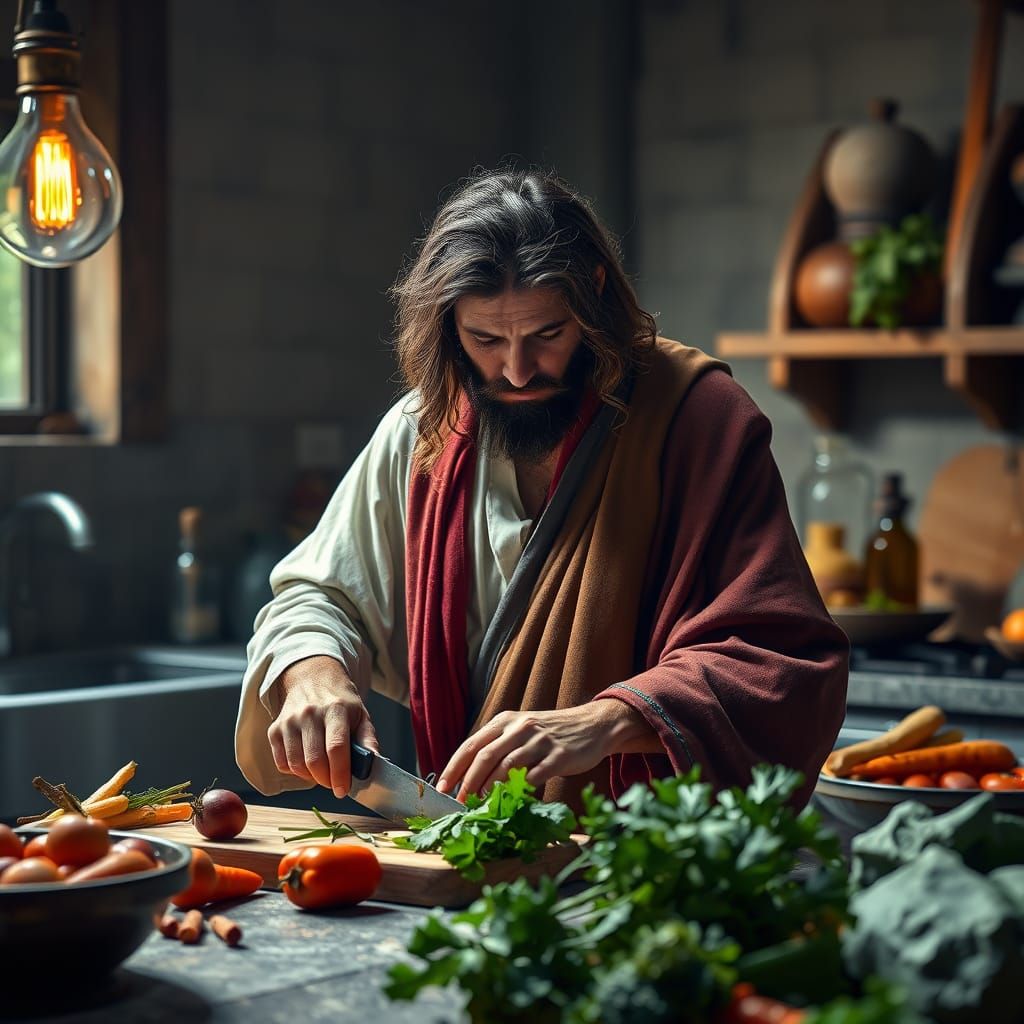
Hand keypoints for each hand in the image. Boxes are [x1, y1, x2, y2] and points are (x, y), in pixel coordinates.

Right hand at [267, 655, 378, 797]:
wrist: (312, 679)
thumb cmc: (340, 702)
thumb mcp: (361, 715)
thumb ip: (368, 740)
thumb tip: (372, 763)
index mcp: (336, 709)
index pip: (336, 747)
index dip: (340, 773)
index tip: (343, 790)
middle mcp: (309, 713)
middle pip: (315, 760)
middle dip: (326, 780)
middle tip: (335, 782)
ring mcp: (289, 721)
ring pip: (297, 765)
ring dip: (311, 778)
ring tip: (323, 772)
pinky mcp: (275, 729)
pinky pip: (282, 763)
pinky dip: (296, 772)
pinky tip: (307, 763)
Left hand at [436, 699, 656, 798]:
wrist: (593, 725)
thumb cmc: (551, 733)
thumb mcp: (522, 730)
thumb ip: (499, 746)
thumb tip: (469, 776)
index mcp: (505, 721)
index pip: (472, 744)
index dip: (455, 767)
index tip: (443, 788)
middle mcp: (520, 728)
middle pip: (486, 756)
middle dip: (469, 782)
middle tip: (461, 803)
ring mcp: (540, 741)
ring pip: (507, 766)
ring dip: (491, 789)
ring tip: (482, 805)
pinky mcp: (559, 756)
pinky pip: (535, 775)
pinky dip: (520, 790)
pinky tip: (512, 802)